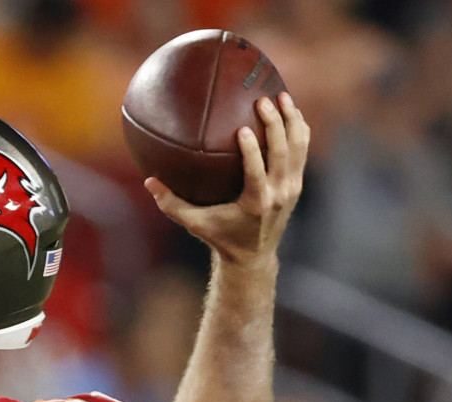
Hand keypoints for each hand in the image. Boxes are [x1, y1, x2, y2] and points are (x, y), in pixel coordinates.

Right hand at [144, 92, 309, 269]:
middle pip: (282, 154)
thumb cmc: (220, 237)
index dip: (252, 150)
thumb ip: (171, 204)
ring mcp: (291, 188)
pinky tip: (291, 110)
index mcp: (256, 204)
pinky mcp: (296, 184)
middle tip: (262, 100)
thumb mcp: (194, 224)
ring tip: (282, 96)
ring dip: (292, 120)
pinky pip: (302, 151)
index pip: (258, 173)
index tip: (243, 128)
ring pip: (298, 148)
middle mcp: (278, 195)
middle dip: (276, 124)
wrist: (253, 256)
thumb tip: (149, 181)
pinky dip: (298, 129)